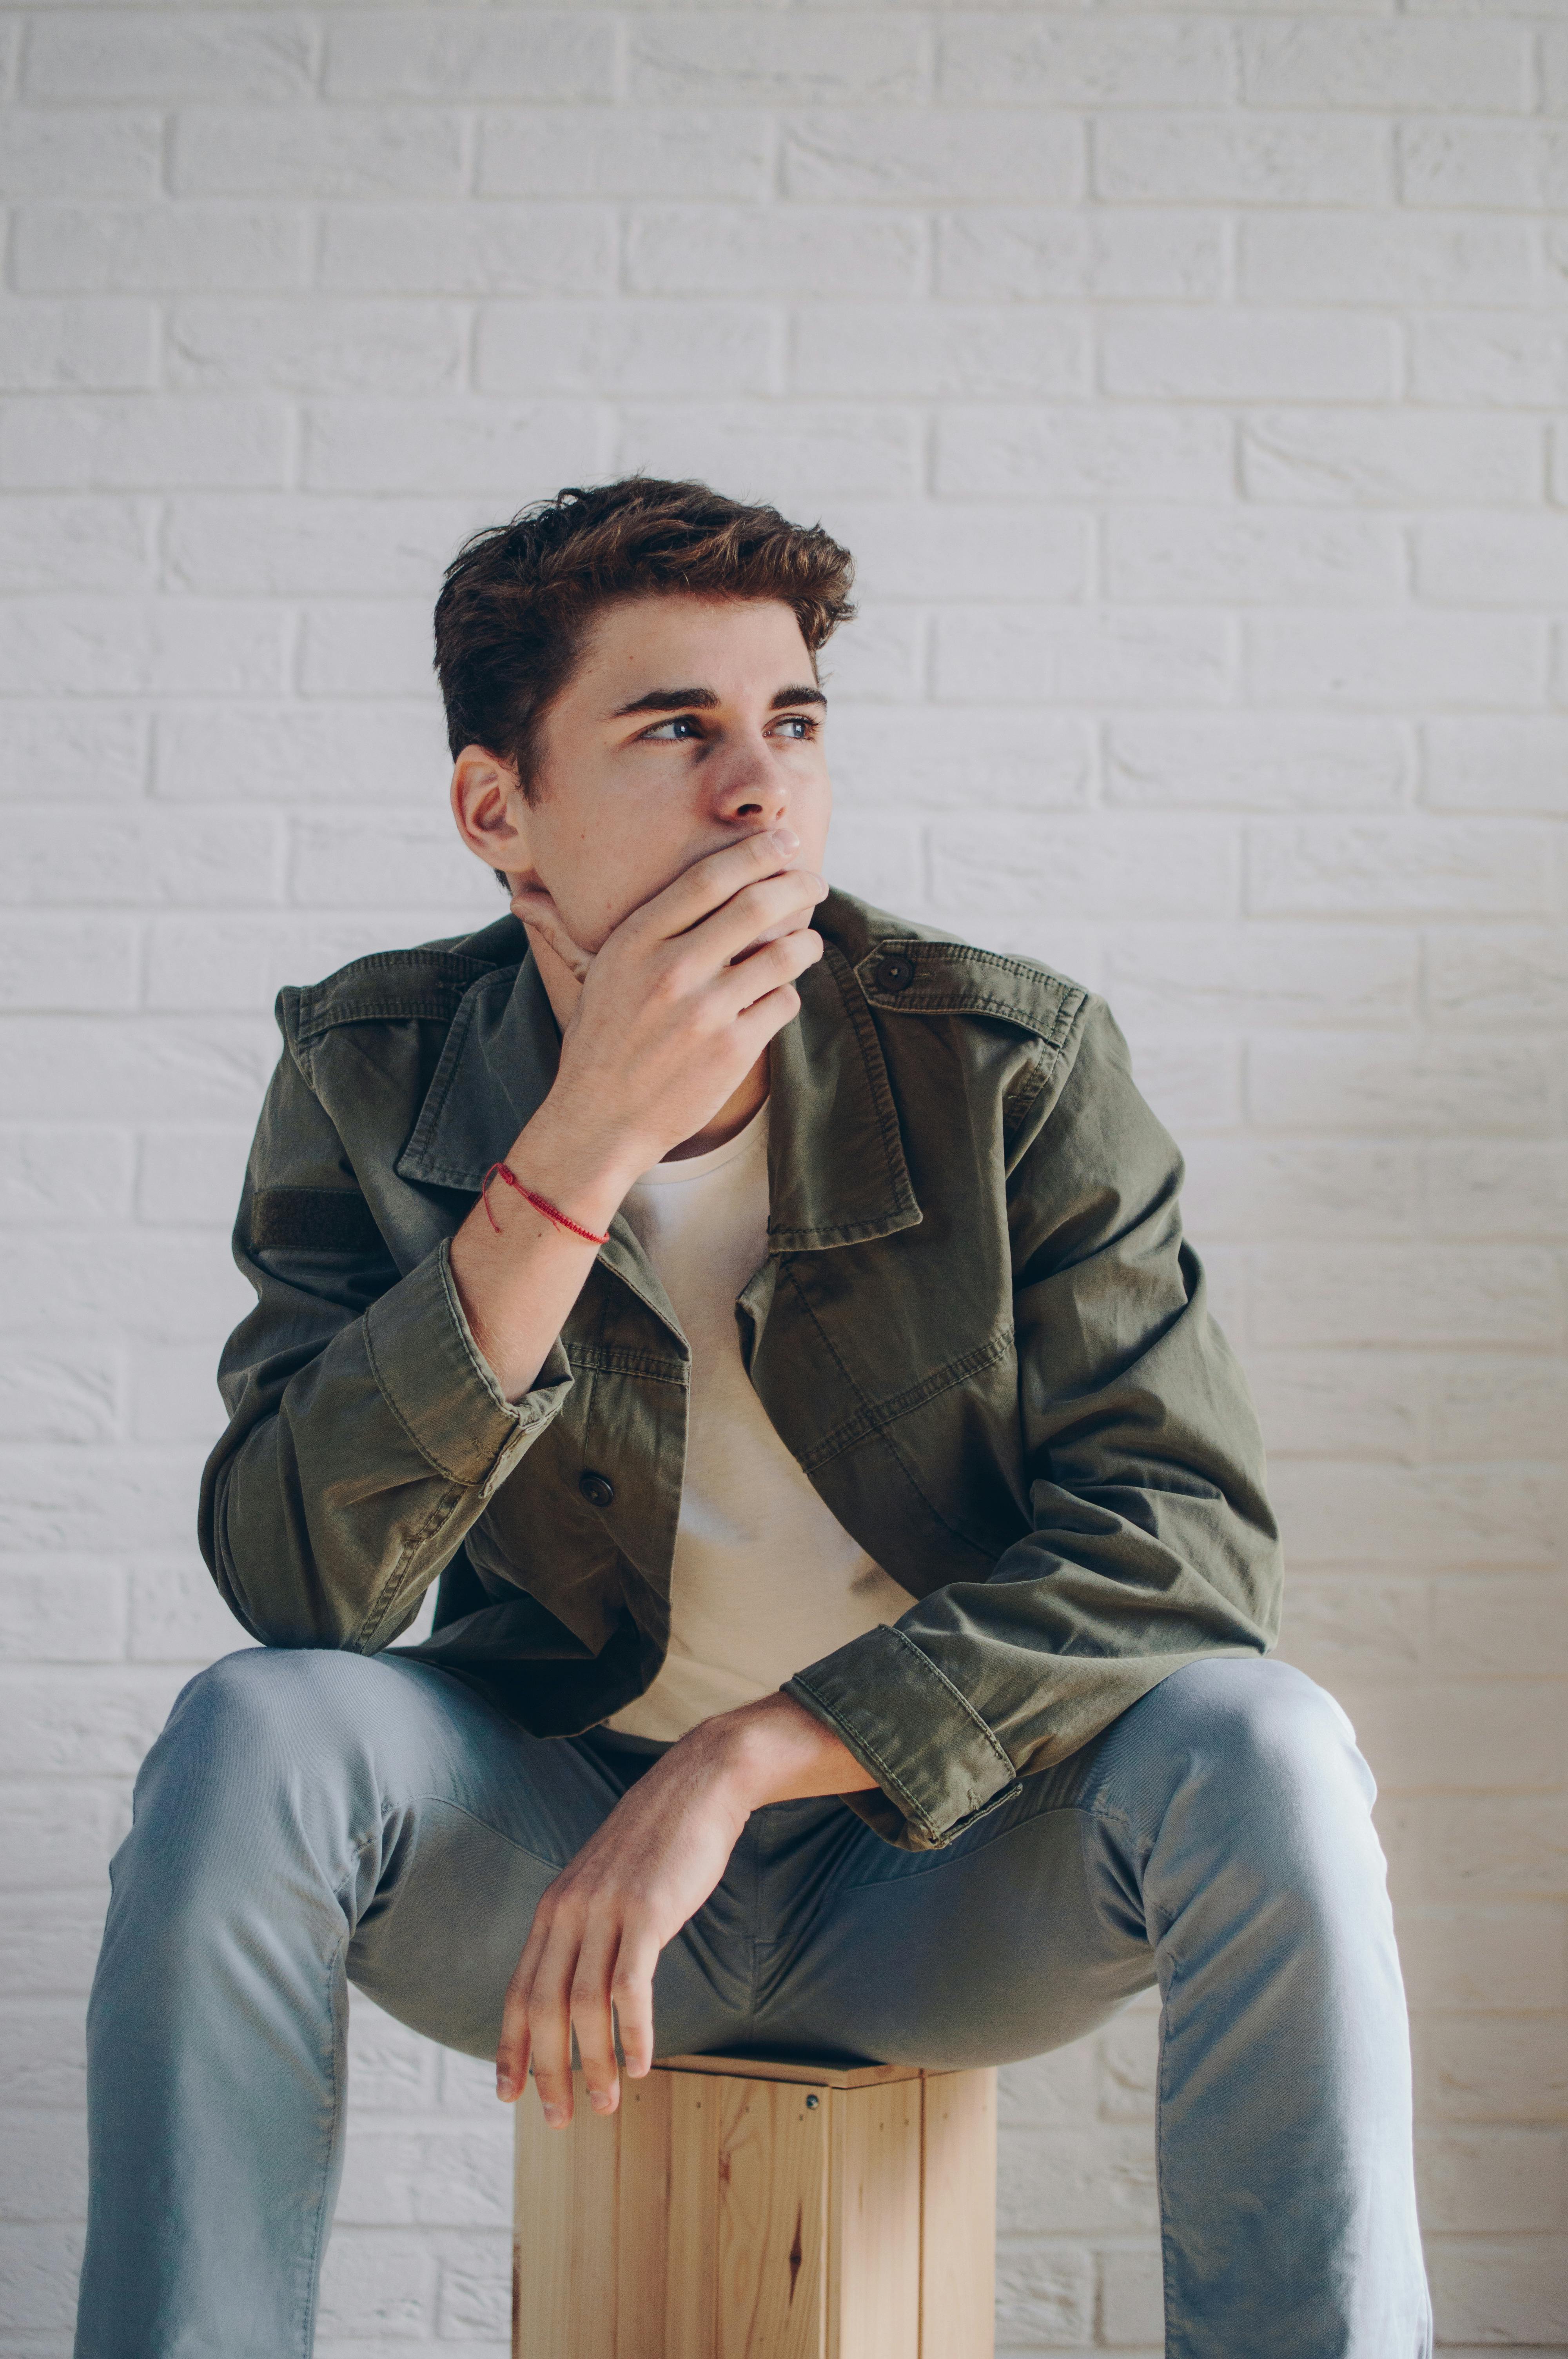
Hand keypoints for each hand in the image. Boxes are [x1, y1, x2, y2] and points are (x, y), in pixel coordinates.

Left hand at [496, 1694, 874, 2125]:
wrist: (697, 1785)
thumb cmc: (657, 1843)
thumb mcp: (604, 1884)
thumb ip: (585, 1928)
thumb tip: (578, 1986)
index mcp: (554, 1909)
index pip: (519, 1991)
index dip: (511, 2048)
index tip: (508, 2094)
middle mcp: (570, 1911)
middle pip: (544, 2008)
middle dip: (547, 2071)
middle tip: (560, 2118)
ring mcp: (608, 1910)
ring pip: (585, 2005)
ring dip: (594, 2063)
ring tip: (607, 2101)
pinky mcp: (648, 1911)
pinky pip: (630, 1985)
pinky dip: (633, 2032)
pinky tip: (642, 2062)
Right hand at [515, 828, 827, 1196]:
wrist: (600, 1122)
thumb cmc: (596, 1044)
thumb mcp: (588, 979)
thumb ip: (575, 931)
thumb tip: (522, 898)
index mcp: (635, 942)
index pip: (709, 878)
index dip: (756, 852)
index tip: (784, 841)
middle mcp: (671, 970)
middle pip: (756, 906)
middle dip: (797, 886)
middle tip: (814, 882)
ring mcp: (706, 1011)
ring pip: (783, 955)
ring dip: (804, 943)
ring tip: (806, 942)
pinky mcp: (733, 1050)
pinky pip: (783, 1003)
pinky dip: (785, 996)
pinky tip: (776, 997)